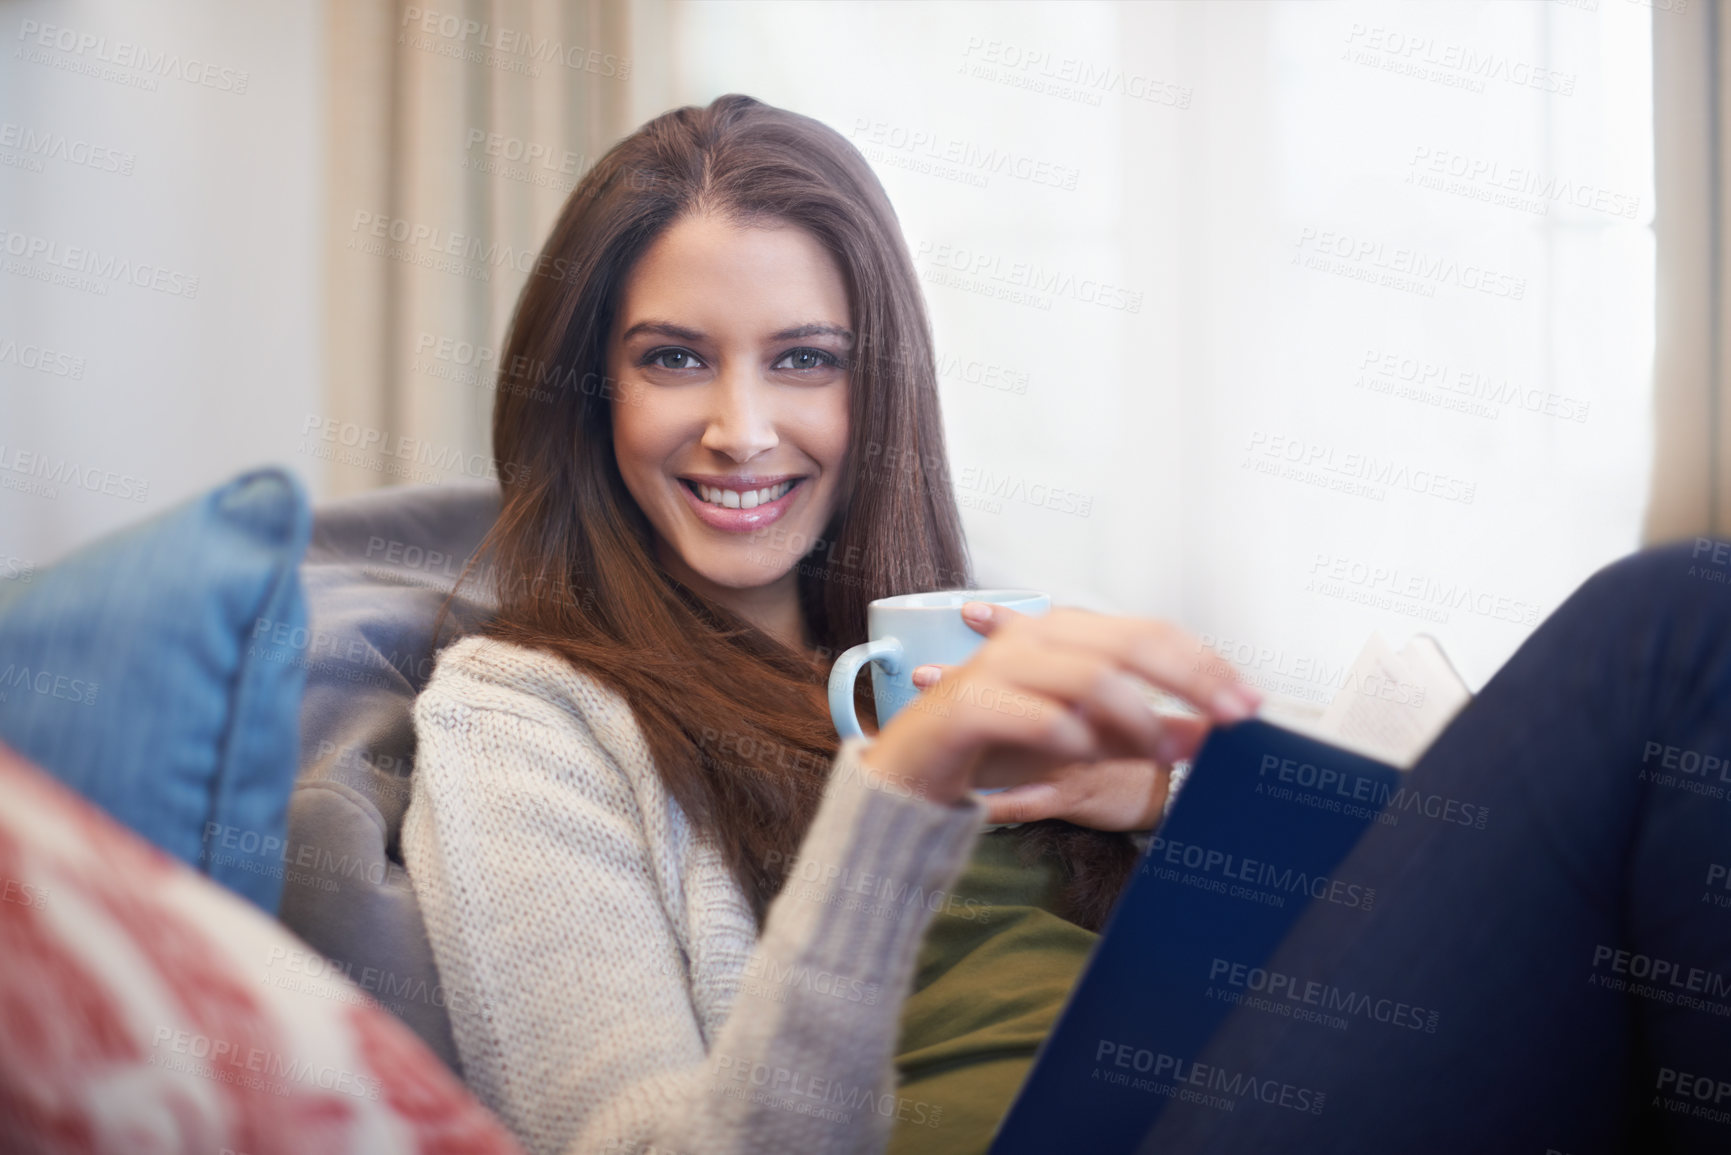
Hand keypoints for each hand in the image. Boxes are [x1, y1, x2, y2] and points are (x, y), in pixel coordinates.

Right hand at [857, 601, 1259, 805]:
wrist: (910, 772)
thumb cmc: (997, 746)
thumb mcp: (1082, 737)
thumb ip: (1139, 729)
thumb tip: (1207, 736)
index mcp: (1064, 634)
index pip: (1150, 632)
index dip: (1205, 664)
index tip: (1248, 702)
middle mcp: (1034, 640)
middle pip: (1129, 643)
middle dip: (1190, 680)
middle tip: (1232, 718)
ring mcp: (998, 669)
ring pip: (1088, 675)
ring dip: (1138, 716)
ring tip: (1165, 750)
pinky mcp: (968, 707)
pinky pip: (1036, 715)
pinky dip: (1072, 736)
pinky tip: (1088, 754)